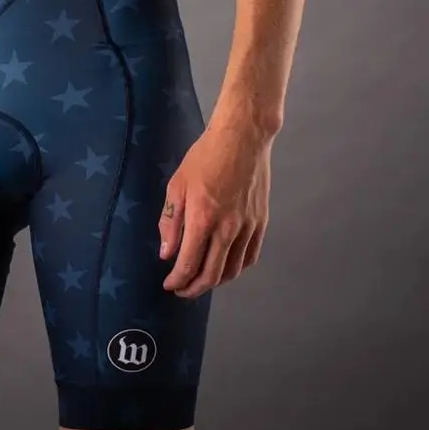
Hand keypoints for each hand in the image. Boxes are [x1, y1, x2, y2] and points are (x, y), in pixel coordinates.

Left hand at [159, 125, 271, 298]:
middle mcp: (227, 229)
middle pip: (211, 275)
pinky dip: (236, 268)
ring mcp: (247, 228)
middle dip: (193, 288)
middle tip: (182, 289)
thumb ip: (170, 222)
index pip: (189, 264)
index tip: (169, 285)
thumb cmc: (205, 157)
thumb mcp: (177, 185)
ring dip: (215, 281)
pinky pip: (250, 257)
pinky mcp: (261, 223)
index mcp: (202, 219)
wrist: (242, 139)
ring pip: (232, 270)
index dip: (177, 281)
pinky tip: (226, 266)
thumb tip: (167, 254)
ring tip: (201, 280)